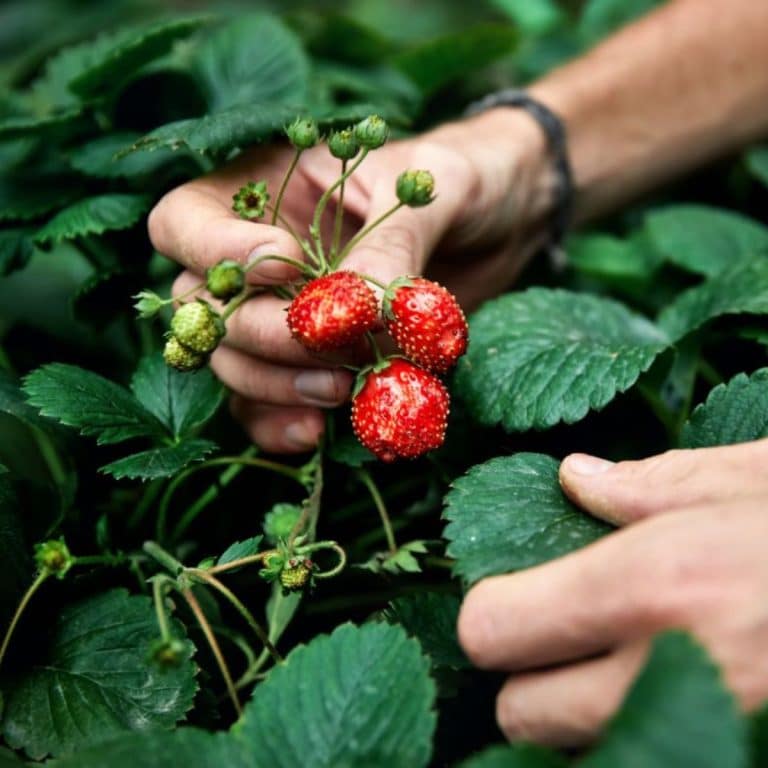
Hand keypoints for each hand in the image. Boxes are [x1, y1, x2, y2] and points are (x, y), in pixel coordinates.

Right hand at [147, 109, 550, 452]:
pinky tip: (317, 432)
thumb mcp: (433, 187)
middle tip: (329, 347)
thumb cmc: (465, 178)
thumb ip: (390, 242)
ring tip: (339, 390)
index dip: (218, 253)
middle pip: (205, 309)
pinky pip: (266, 403)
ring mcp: (281, 314)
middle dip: (263, 335)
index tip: (288, 264)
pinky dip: (281, 423)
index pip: (184, 223)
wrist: (504, 220)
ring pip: (230, 363)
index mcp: (264, 189)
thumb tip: (353, 311)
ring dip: (273, 385)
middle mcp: (257, 257)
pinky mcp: (312, 362)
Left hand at [457, 439, 767, 745]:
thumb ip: (651, 484)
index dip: (490, 611)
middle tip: (565, 637)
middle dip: (527, 677)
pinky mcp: (740, 761)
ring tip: (621, 663)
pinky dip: (629, 732)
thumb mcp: (755, 480)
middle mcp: (668, 673)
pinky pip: (637, 759)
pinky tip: (664, 683)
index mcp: (654, 583)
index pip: (494, 629)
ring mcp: (708, 734)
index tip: (511, 592)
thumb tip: (577, 477)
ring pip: (575, 748)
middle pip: (521, 713)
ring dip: (578, 712)